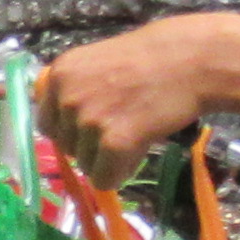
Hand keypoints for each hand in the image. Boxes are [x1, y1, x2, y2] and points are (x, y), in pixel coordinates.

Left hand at [37, 14, 239, 178]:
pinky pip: (104, 179)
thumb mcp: (98, 64)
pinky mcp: (113, 142)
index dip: (75, 130)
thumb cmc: (152, 60)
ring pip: (85, 166)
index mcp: (59, 75)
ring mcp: (88, 120)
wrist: (192, 60)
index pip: (47, 125)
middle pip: (66, 148)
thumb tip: (60, 132)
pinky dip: (122, 172)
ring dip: (109, 157)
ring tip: (137, 128)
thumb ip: (75, 91)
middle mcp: (67, 97)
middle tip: (125, 122)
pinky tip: (140, 148)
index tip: (99, 123)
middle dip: (92, 145)